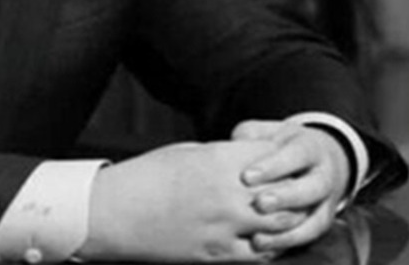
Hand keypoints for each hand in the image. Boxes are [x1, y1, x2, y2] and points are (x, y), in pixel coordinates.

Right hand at [78, 140, 305, 262]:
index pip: (273, 157)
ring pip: (279, 227)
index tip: (282, 160)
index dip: (282, 157)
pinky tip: (264, 239)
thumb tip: (247, 162)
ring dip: (286, 221)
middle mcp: (228, 193)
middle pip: (285, 192)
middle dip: (292, 190)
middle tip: (293, 189)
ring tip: (283, 216)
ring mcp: (224, 226)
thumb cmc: (146, 177)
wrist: (115, 213)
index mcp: (218, 161)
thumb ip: (222, 157)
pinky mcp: (216, 254)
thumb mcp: (186, 153)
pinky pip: (259, 254)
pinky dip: (268, 247)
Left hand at [233, 120, 351, 253]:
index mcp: (310, 148)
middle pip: (311, 188)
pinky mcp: (322, 222)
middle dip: (285, 198)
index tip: (247, 177)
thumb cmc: (284, 145)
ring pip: (315, 220)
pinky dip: (288, 244)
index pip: (295, 155)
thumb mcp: (270, 133)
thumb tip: (232, 144)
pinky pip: (310, 237)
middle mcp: (324, 176)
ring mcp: (326, 202)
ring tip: (258, 239)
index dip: (273, 166)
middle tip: (259, 204)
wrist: (321, 158)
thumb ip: (252, 136)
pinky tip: (264, 248)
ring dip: (287, 232)